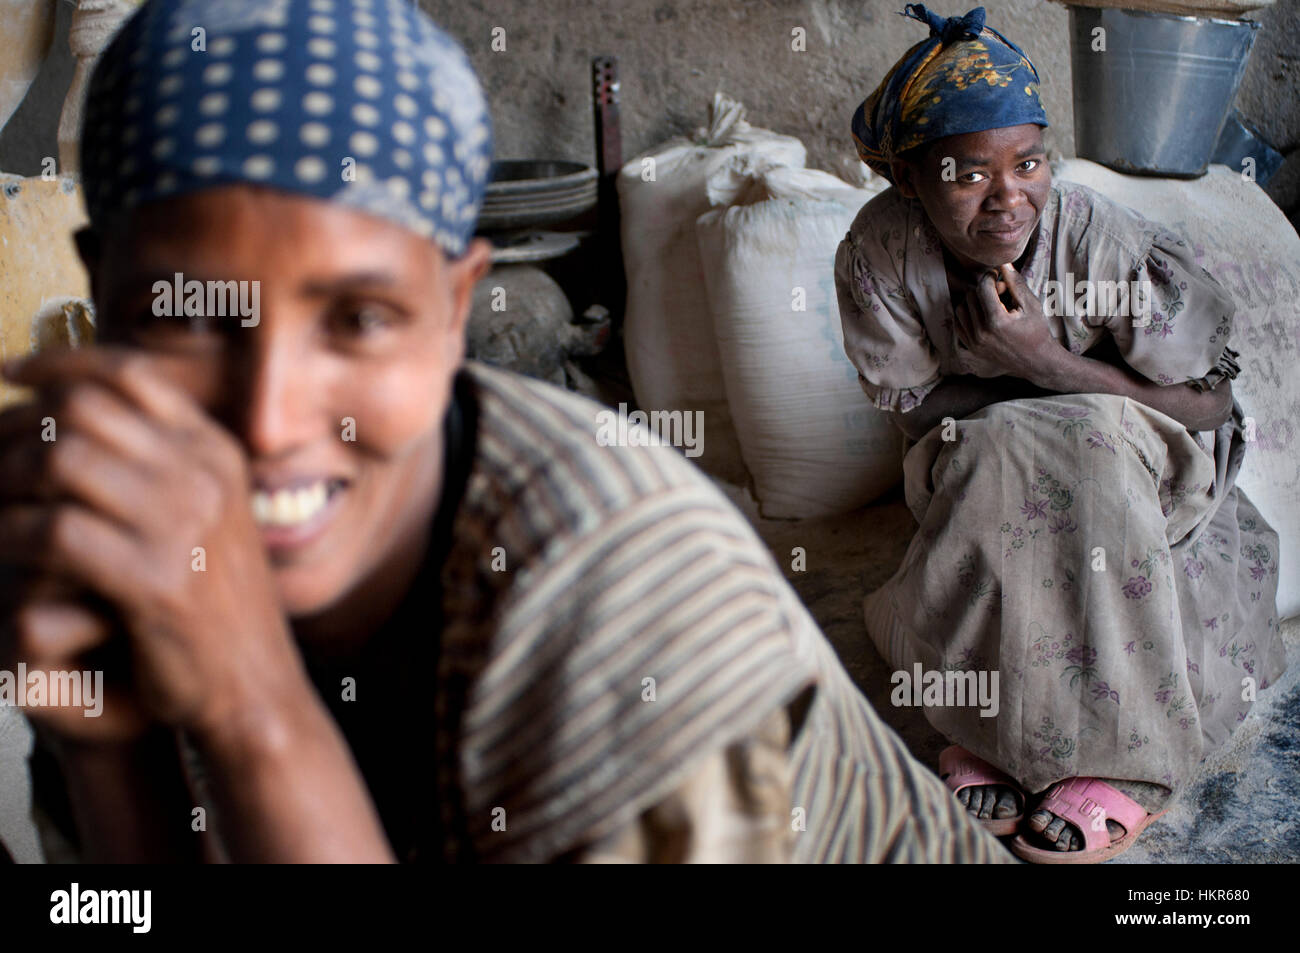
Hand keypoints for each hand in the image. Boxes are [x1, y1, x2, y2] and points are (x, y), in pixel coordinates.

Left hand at [0, 349, 309, 743]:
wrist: (255, 685)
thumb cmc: (213, 602)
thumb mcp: (205, 514)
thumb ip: (160, 462)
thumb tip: (78, 404)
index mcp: (215, 452)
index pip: (129, 374)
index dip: (60, 362)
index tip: (12, 371)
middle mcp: (204, 476)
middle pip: (83, 408)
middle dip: (15, 422)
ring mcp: (184, 525)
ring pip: (59, 459)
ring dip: (2, 477)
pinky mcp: (154, 580)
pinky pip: (53, 531)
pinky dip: (9, 533)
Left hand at [952, 262, 1059, 379]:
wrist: (1036, 361)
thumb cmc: (1037, 331)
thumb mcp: (1031, 304)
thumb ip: (1016, 283)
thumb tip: (1003, 263)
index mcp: (997, 321)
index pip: (983, 287)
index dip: (990, 276)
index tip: (998, 275)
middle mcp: (981, 333)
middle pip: (970, 296)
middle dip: (984, 289)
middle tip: (1000, 291)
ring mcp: (974, 342)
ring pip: (961, 308)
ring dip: (973, 300)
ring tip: (991, 303)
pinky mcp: (970, 347)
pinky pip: (959, 323)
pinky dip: (967, 314)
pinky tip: (983, 313)